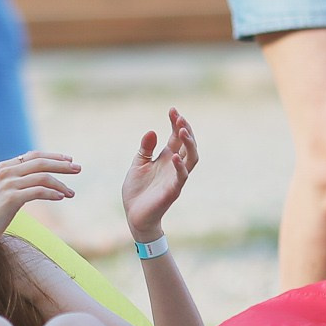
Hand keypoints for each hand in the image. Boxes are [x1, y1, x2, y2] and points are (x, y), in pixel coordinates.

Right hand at [0, 151, 79, 240]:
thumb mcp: (4, 191)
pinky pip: (39, 191)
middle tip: (78, 169)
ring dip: (61, 184)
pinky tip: (61, 197)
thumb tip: (40, 179)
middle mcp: (6, 172)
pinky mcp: (11, 198)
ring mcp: (8, 184)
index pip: (33, 155)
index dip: (53, 156)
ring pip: (42, 177)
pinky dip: (52, 193)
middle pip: (40, 162)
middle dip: (62, 165)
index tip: (68, 160)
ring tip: (71, 193)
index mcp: (4, 167)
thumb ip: (18, 181)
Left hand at [122, 108, 200, 241]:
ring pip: (191, 158)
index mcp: (166, 158)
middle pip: (187, 144)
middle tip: (178, 116)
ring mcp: (175, 178)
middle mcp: (174, 166)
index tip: (172, 109)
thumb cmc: (137, 191)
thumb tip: (152, 131)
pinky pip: (181, 177)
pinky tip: (175, 156)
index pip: (176, 137)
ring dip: (189, 144)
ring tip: (182, 130)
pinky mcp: (173, 191)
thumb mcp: (138, 165)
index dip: (176, 123)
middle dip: (185, 129)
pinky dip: (180, 166)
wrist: (134, 215)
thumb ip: (145, 149)